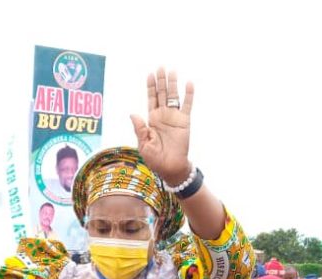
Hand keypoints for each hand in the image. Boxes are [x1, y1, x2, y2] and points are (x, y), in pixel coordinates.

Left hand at [130, 68, 193, 185]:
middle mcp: (163, 116)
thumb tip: (133, 113)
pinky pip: (187, 105)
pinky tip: (189, 83)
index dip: (151, 87)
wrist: (170, 168)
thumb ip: (139, 129)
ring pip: (174, 96)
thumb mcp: (143, 145)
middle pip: (162, 93)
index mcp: (152, 120)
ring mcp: (174, 117)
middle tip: (161, 67)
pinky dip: (189, 94)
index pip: (151, 99)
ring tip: (172, 71)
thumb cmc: (155, 160)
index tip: (150, 74)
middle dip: (161, 81)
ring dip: (173, 84)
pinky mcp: (185, 121)